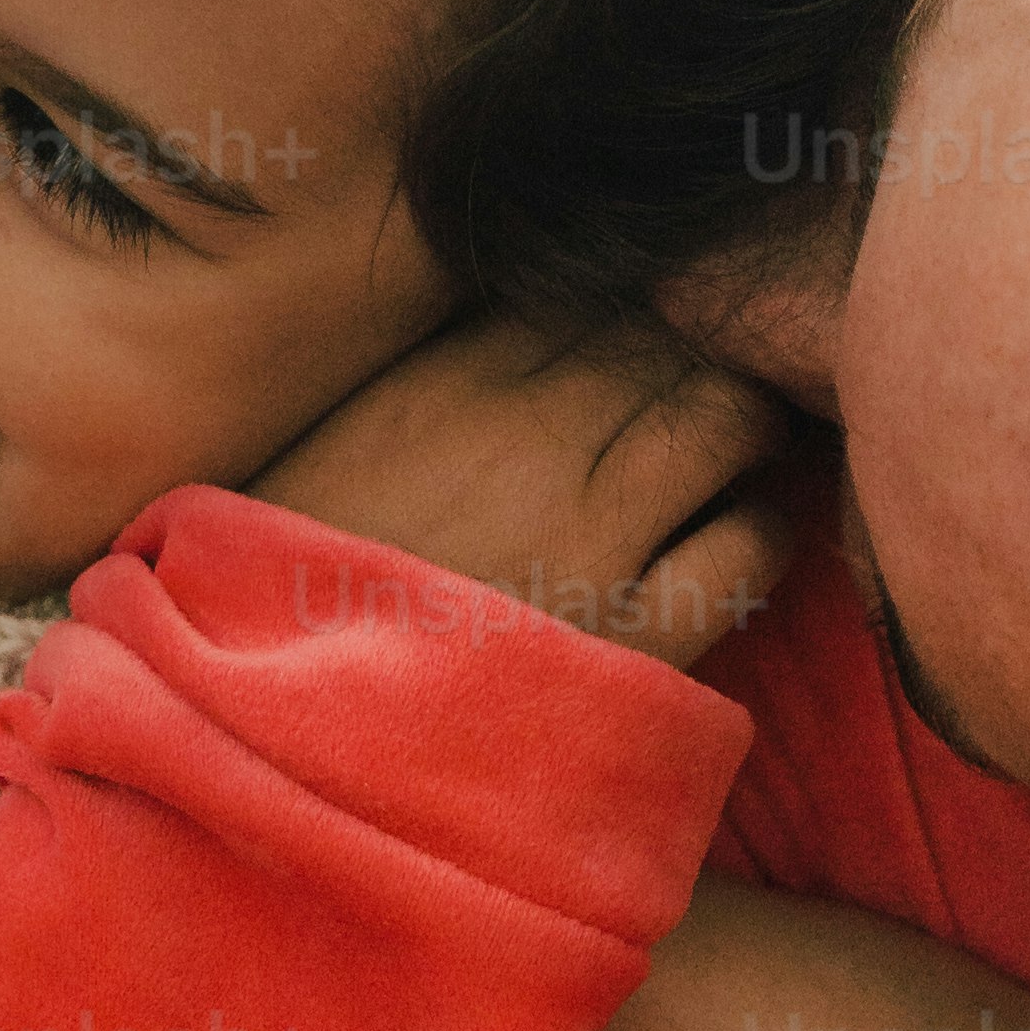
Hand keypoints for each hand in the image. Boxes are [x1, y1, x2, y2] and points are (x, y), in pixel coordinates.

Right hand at [253, 310, 793, 670]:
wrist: (268, 736)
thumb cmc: (279, 600)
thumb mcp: (323, 450)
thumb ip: (415, 378)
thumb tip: (499, 323)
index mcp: (440, 377)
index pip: (588, 293)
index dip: (629, 315)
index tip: (637, 342)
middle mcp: (524, 433)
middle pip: (672, 341)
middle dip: (702, 360)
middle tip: (707, 399)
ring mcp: (584, 532)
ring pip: (728, 421)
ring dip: (743, 432)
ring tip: (733, 462)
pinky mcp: (632, 637)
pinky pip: (750, 547)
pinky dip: (762, 531)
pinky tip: (740, 545)